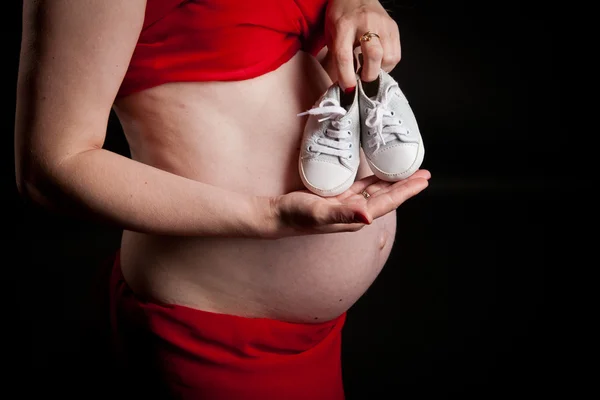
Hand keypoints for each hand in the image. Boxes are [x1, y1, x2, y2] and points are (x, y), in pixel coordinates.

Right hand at [269, 170, 429, 236]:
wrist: (277, 216)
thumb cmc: (296, 215)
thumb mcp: (319, 213)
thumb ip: (344, 214)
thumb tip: (369, 217)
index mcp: (356, 216)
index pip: (387, 201)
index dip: (406, 191)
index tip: (423, 180)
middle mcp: (355, 211)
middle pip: (387, 196)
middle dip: (406, 186)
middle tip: (424, 173)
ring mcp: (347, 204)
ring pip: (377, 191)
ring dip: (393, 183)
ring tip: (408, 173)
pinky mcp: (338, 197)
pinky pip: (362, 187)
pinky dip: (374, 179)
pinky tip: (380, 173)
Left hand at [323, 0, 400, 89]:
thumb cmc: (341, 18)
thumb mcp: (332, 35)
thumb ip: (337, 58)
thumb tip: (346, 86)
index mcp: (343, 25)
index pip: (344, 56)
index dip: (346, 77)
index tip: (348, 89)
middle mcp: (365, 22)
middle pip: (373, 55)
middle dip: (369, 75)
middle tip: (362, 81)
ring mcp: (382, 24)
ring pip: (389, 57)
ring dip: (379, 70)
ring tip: (370, 70)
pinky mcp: (393, 27)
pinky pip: (396, 54)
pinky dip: (387, 64)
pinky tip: (378, 63)